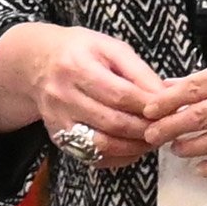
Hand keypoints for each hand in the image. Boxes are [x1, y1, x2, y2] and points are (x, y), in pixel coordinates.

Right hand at [0, 24, 161, 171]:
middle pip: (113, 122)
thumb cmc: (81, 52)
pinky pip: (92, 156)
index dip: (149, 106)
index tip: (169, 109)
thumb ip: (138, 71)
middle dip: (145, 129)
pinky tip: (133, 148)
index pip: (121, 94)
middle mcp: (63, 95)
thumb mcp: (110, 48)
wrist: (37, 63)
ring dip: (134, 147)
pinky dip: (117, 158)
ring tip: (152, 140)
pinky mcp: (58, 137)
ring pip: (102, 145)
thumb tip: (165, 95)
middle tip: (166, 128)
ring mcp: (58, 120)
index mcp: (77, 66)